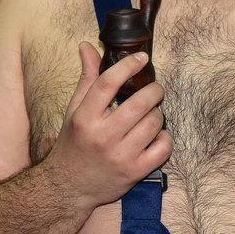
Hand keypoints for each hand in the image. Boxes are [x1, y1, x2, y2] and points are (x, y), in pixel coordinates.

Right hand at [43, 43, 171, 206]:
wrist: (69, 187)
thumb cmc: (74, 143)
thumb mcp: (74, 110)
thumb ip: (86, 79)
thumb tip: (87, 46)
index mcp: (84, 118)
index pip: (107, 82)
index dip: (128, 65)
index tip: (141, 58)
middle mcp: (102, 136)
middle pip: (139, 102)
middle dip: (154, 90)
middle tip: (154, 90)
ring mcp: (120, 156)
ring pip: (154, 123)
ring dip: (158, 113)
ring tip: (152, 114)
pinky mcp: (135, 172)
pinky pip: (163, 148)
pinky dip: (165, 137)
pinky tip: (157, 135)